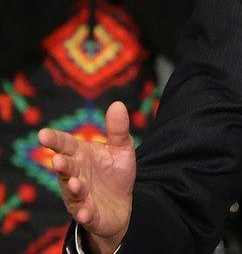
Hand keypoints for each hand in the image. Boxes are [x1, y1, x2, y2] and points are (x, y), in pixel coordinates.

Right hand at [38, 102, 134, 253]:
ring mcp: (79, 196)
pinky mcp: (88, 214)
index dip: (54, 140)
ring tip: (76, 183)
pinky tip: (86, 212)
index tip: (43, 134)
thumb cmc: (115, 172)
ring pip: (72, 191)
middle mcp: (75, 175)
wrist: (121, 204)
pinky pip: (85, 214)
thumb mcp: (121, 149)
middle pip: (66, 169)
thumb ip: (117, 130)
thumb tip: (117, 104)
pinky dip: (84, 213)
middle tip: (58, 160)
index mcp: (80, 155)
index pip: (65, 145)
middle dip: (62, 165)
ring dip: (73, 188)